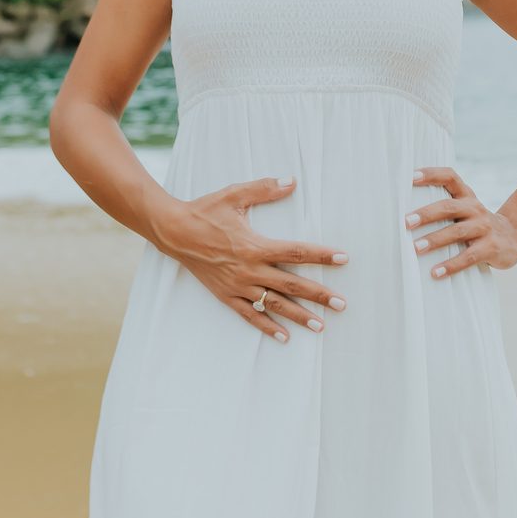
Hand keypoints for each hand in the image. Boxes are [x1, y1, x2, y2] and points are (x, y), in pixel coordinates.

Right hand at [158, 175, 347, 342]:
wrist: (174, 232)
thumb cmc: (205, 211)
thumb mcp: (234, 195)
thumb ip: (264, 189)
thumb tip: (291, 181)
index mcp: (255, 245)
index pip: (296, 252)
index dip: (321, 256)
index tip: (342, 259)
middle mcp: (249, 269)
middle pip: (291, 284)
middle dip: (318, 295)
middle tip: (341, 304)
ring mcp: (238, 285)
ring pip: (274, 304)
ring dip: (299, 315)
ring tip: (321, 326)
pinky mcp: (226, 295)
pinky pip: (249, 314)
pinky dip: (267, 326)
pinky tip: (284, 336)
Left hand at [406, 167, 516, 277]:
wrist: (514, 237)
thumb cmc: (477, 223)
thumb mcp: (466, 209)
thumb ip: (445, 206)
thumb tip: (407, 213)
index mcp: (466, 195)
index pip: (450, 177)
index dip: (431, 174)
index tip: (410, 176)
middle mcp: (475, 208)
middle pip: (449, 207)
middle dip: (426, 214)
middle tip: (406, 222)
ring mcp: (484, 228)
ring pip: (457, 232)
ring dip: (435, 240)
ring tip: (416, 248)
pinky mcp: (490, 248)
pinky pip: (468, 257)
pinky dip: (451, 265)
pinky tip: (435, 273)